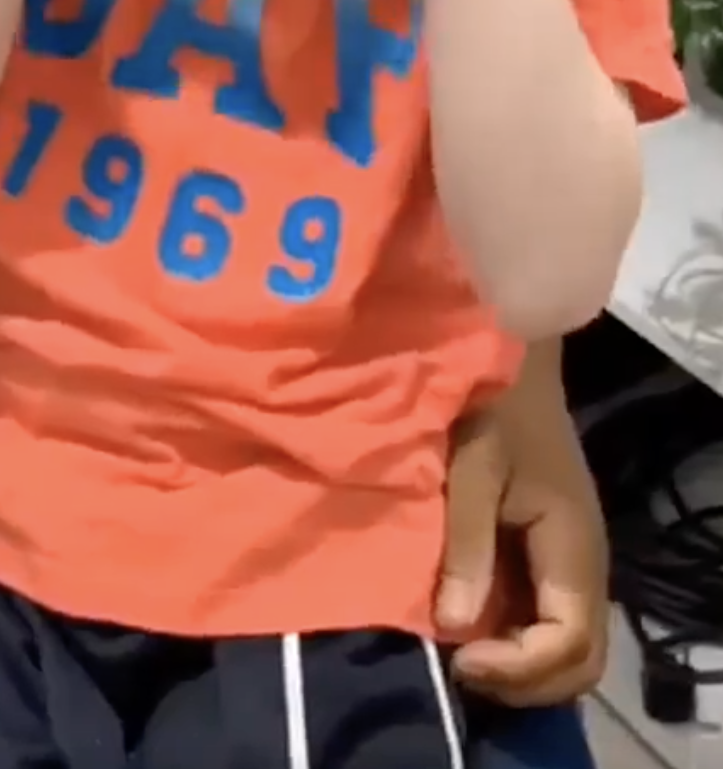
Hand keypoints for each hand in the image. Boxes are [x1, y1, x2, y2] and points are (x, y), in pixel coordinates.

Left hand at [437, 391, 608, 705]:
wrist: (511, 360)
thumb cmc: (490, 406)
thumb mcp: (471, 466)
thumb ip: (466, 542)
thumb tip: (457, 625)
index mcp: (573, 545)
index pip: (568, 642)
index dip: (518, 666)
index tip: (459, 656)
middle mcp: (585, 565)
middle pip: (579, 662)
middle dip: (524, 681)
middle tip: (460, 669)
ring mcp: (571, 561)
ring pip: (567, 647)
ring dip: (519, 665)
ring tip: (461, 655)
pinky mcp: (552, 553)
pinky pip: (547, 618)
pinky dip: (515, 640)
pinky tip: (470, 627)